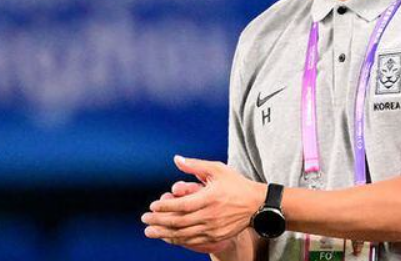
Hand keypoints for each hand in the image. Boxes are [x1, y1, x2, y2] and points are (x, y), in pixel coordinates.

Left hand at [142, 156, 265, 247]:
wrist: (256, 205)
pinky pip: (193, 241)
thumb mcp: (217, 169)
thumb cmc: (236, 184)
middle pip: (179, 222)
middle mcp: (210, 216)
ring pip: (184, 234)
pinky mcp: (216, 237)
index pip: (182, 205)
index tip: (152, 205)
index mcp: (209, 198)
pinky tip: (168, 237)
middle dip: (159, 221)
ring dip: (165, 233)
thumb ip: (195, 165)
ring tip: (150, 231)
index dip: (165, 206)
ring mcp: (213, 229)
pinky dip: (178, 240)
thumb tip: (176, 159)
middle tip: (144, 219)